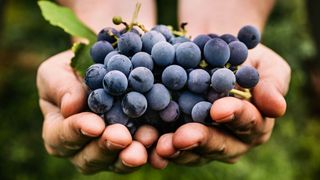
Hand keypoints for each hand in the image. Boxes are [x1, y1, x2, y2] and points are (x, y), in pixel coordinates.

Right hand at [37, 51, 158, 173]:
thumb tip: (70, 106)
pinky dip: (153, 152)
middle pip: (90, 157)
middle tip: (122, 136)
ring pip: (117, 161)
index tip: (94, 124)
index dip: (77, 132)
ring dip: (132, 154)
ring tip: (146, 140)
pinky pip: (143, 155)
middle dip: (107, 147)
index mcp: (59, 132)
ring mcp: (110, 152)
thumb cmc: (72, 71)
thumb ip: (60, 87)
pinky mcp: (134, 147)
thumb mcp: (58, 72)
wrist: (101, 68)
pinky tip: (163, 146)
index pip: (62, 137)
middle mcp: (82, 148)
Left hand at [150, 44, 290, 168]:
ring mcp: (204, 141)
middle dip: (201, 140)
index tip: (218, 108)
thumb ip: (272, 83)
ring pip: (193, 152)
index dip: (235, 116)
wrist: (209, 53)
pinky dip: (157, 146)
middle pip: (219, 145)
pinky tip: (145, 144)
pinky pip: (171, 147)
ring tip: (160, 146)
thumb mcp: (263, 62)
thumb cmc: (240, 56)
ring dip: (175, 150)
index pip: (248, 122)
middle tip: (182, 137)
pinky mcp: (179, 139)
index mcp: (254, 123)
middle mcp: (231, 139)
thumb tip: (277, 107)